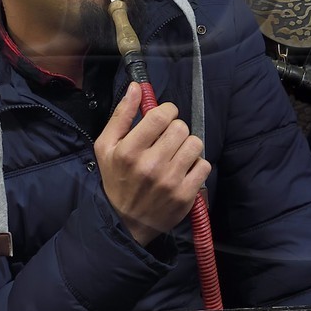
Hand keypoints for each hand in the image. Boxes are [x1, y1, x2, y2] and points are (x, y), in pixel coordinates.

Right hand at [94, 83, 208, 245]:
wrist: (124, 223)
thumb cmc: (116, 180)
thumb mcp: (106, 147)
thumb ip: (121, 115)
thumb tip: (135, 87)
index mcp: (129, 151)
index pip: (160, 116)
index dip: (166, 111)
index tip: (164, 118)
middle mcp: (150, 165)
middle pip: (180, 128)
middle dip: (176, 129)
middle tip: (167, 140)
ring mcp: (170, 181)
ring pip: (195, 144)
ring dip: (187, 146)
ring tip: (176, 154)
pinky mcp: (185, 195)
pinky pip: (204, 165)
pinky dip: (196, 165)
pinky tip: (183, 170)